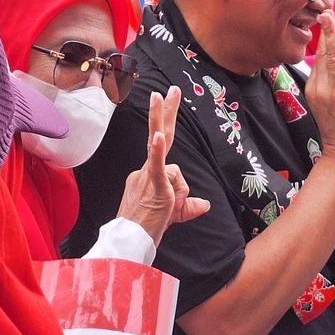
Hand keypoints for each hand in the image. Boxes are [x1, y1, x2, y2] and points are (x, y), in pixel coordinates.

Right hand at [116, 85, 211, 247]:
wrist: (128, 245)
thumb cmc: (146, 230)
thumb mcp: (173, 215)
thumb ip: (188, 206)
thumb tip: (205, 204)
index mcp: (146, 176)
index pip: (170, 170)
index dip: (179, 191)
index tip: (170, 196)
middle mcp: (144, 172)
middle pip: (159, 136)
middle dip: (165, 111)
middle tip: (171, 90)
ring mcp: (147, 177)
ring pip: (175, 173)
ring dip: (178, 200)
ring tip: (166, 201)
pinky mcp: (153, 186)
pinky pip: (156, 164)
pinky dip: (157, 150)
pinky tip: (158, 134)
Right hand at [305, 9, 334, 165]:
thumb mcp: (327, 104)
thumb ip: (328, 83)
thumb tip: (331, 64)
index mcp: (316, 88)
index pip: (319, 58)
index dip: (323, 38)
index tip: (324, 19)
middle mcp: (322, 88)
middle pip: (323, 54)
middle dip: (324, 31)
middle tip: (323, 10)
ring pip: (332, 59)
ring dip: (331, 36)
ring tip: (328, 18)